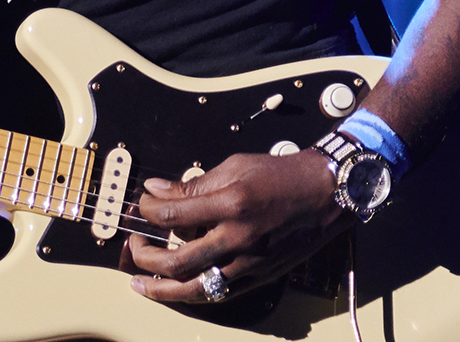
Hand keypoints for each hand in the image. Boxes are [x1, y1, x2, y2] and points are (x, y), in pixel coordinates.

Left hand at [125, 150, 349, 302]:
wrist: (325, 193)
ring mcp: (250, 263)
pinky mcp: (259, 276)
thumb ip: (193, 184)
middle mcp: (238, 238)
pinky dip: (193, 293)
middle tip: (134, 245)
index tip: (143, 204)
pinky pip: (219, 293)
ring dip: (162, 289)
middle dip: (145, 256)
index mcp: (231, 204)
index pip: (172, 216)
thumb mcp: (234, 166)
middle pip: (177, 261)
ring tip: (141, 283)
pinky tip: (176, 288)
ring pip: (196, 289)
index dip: (148, 211)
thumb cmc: (280, 175)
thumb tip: (156, 190)